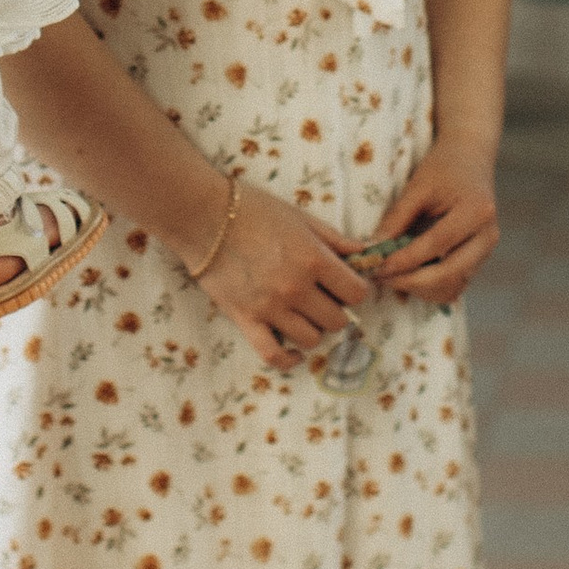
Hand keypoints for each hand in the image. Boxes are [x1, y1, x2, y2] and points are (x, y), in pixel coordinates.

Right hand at [195, 179, 376, 367]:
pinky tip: (294, 352)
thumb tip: (366, 253)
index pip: (356, 293)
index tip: (345, 285)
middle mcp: (296, 287)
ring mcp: (271, 307)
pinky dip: (289, 359)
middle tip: (323, 298)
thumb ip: (334, 238)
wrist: (202, 216)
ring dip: (313, 329)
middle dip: (336, 311)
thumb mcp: (299, 216)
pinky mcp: (246, 320)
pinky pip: (274, 355)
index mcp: (313, 258)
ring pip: (312, 339)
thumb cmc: (252, 209)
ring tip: (304, 314)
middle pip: (337, 320)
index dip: (355, 290)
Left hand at [362, 134, 500, 304]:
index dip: (405, 260)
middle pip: (449, 275)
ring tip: (392, 276)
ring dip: (420, 289)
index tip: (378, 266)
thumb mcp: (418, 186)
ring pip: (453, 287)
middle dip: (411, 282)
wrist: (471, 159)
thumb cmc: (443, 167)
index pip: (436, 245)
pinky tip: (409, 276)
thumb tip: (373, 250)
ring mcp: (487, 251)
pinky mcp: (479, 260)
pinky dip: (431, 288)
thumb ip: (397, 218)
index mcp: (476, 212)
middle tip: (381, 276)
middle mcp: (487, 237)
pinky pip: (455, 285)